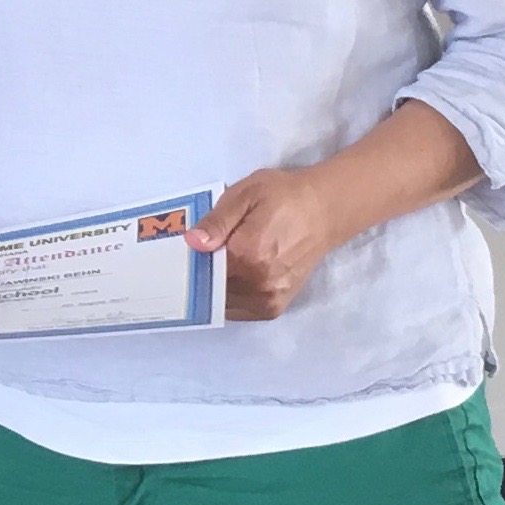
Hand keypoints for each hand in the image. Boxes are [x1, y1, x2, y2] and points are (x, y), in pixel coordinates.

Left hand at [187, 167, 348, 319]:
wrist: (324, 210)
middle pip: (212, 289)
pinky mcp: (277, 306)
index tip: (181, 252)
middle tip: (198, 255)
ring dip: (215, 288)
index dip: (190, 262)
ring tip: (216, 263)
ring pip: (225, 303)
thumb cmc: (283, 196)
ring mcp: (270, 299)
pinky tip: (230, 277)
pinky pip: (242, 309)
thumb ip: (217, 221)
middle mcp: (259, 283)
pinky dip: (231, 297)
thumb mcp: (246, 194)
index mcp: (248, 254)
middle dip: (201, 275)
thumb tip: (193, 243)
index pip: (203, 270)